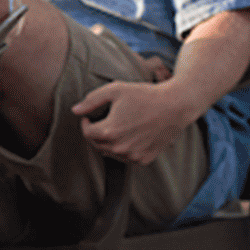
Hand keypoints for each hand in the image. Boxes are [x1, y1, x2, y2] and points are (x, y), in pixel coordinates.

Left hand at [71, 79, 192, 164]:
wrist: (175, 106)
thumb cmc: (144, 95)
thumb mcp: (115, 90)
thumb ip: (91, 100)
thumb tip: (75, 110)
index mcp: (110, 131)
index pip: (87, 133)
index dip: (85, 123)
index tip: (89, 116)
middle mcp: (120, 147)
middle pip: (97, 145)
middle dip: (95, 133)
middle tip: (101, 121)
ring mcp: (133, 156)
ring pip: (110, 153)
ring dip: (108, 142)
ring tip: (116, 127)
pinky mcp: (144, 159)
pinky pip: (126, 157)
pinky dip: (123, 148)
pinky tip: (129, 135)